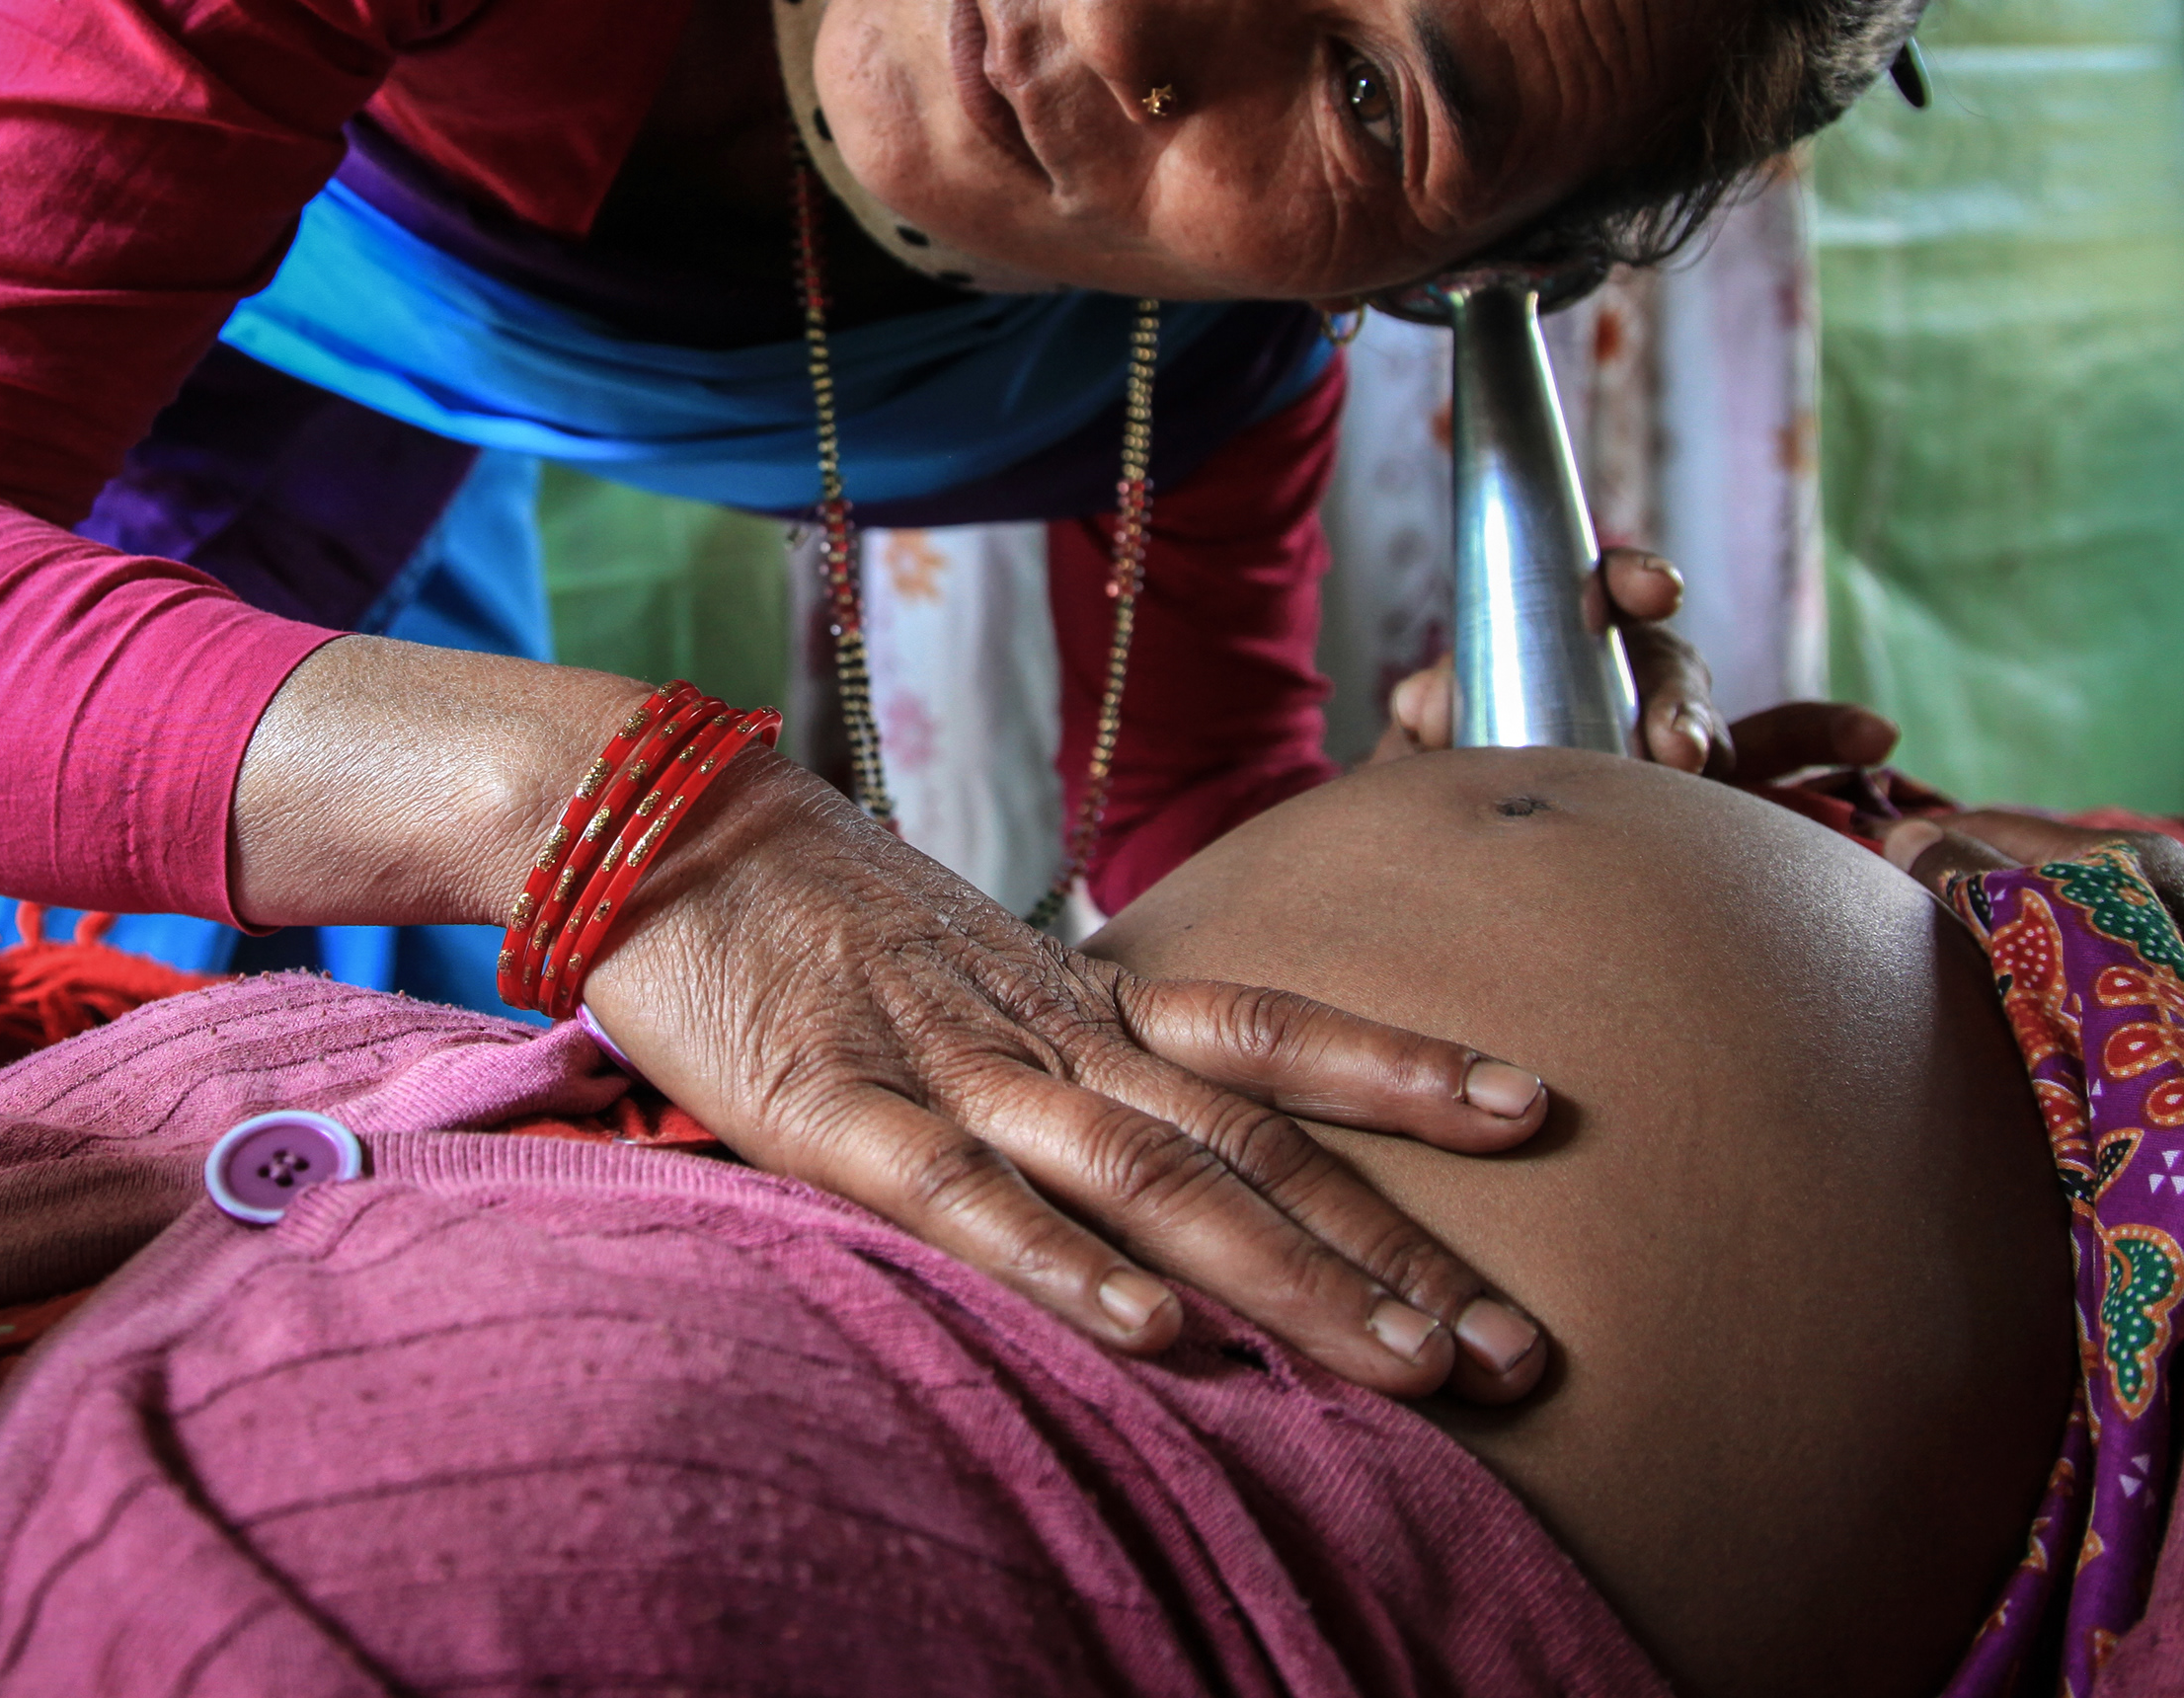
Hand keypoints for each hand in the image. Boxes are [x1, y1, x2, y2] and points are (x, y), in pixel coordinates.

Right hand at [587, 754, 1554, 1402]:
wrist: (650, 816)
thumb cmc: (805, 907)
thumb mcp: (960, 966)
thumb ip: (1055, 1043)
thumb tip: (1157, 1127)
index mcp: (1074, 994)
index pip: (1269, 1035)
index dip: (1400, 1070)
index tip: (1533, 1110)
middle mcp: (1043, 1031)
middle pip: (1250, 1141)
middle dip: (1395, 1250)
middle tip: (1522, 1350)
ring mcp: (946, 1070)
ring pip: (1148, 1180)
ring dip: (1288, 1276)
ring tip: (1407, 1366)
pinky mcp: (833, 1113)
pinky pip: (965, 1202)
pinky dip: (1064, 1266)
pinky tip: (1155, 1334)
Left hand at [1373, 547, 1900, 778]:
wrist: (1446, 863)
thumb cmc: (1441, 781)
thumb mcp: (1422, 747)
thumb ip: (1427, 716)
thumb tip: (1422, 699)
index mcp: (1559, 644)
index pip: (1601, 593)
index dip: (1628, 582)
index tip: (1648, 591)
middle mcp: (1626, 680)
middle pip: (1669, 667)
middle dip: (1675, 699)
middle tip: (1668, 746)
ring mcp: (1673, 737)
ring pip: (1715, 721)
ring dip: (1713, 736)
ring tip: (1695, 762)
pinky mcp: (1709, 798)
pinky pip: (1781, 762)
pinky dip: (1830, 737)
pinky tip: (1875, 732)